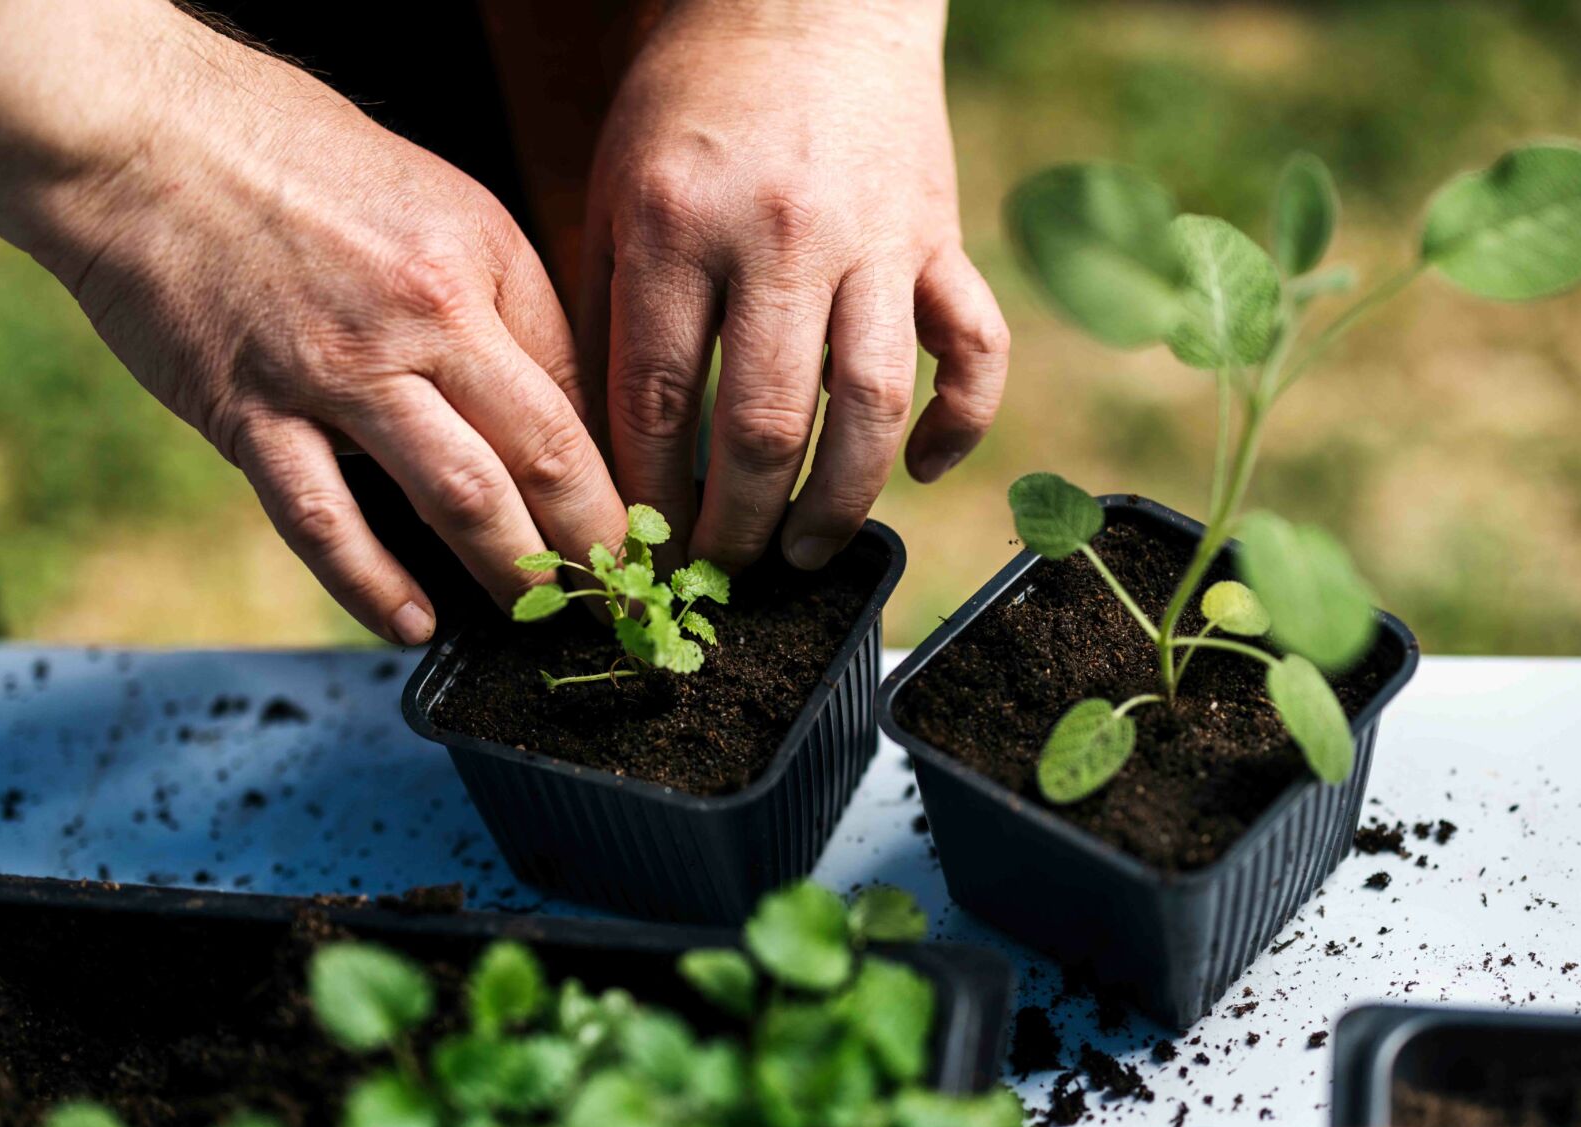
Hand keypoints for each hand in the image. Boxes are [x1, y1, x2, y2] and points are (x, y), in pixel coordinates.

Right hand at [0, 0, 623, 644]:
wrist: (136, 133)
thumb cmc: (294, 160)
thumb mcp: (439, 203)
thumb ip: (504, 303)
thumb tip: (566, 407)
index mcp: (475, 266)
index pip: (578, 391)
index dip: (622, 471)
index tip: (646, 528)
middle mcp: (419, 319)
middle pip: (543, 455)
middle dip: (598, 540)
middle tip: (626, 596)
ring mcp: (334, 373)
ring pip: (457, 497)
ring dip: (514, 573)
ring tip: (545, 617)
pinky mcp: (251, 415)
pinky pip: (325, 523)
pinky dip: (373, 586)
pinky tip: (412, 625)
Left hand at [580, 0, 1009, 571]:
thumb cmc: (694, 103)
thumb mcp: (620, 191)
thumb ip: (612, 314)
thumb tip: (605, 451)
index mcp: (680, 223)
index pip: (657, 396)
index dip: (647, 492)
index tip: (639, 546)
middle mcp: (782, 237)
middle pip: (765, 422)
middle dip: (736, 523)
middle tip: (720, 570)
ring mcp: (875, 240)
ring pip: (873, 404)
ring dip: (840, 501)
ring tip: (805, 551)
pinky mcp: (940, 238)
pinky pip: (974, 349)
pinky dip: (961, 421)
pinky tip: (921, 469)